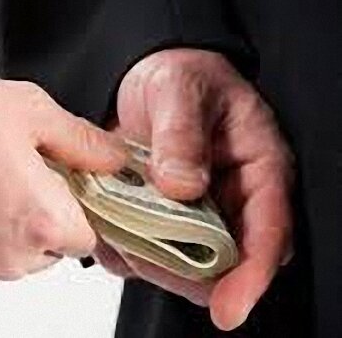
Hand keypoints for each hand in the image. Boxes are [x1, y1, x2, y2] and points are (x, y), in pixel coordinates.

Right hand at [0, 72, 127, 287]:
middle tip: (16, 172)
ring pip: (10, 256)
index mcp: (43, 221)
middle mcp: (11, 257)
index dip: (78, 203)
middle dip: (42, 215)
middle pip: (49, 248)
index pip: (88, 234)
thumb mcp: (29, 111)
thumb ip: (82, 141)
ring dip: (6, 227)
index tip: (62, 181)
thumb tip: (113, 158)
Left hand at [100, 49, 293, 330]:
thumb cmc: (180, 73)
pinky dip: (128, 246)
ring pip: (185, 260)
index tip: (229, 306)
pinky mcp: (165, 214)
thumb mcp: (179, 90)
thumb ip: (181, 134)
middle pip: (225, 259)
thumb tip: (182, 186)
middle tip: (144, 261)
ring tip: (118, 238)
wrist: (149, 72)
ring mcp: (199, 210)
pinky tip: (108, 228)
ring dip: (151, 261)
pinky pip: (150, 245)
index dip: (252, 273)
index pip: (269, 230)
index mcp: (259, 166)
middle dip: (187, 274)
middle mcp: (233, 197)